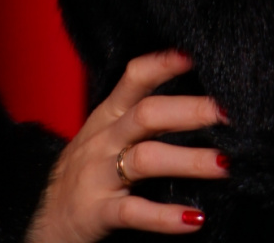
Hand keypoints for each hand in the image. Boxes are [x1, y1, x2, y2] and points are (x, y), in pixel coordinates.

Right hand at [25, 49, 227, 241]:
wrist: (47, 218)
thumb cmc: (90, 169)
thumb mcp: (108, 134)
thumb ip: (142, 117)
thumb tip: (200, 102)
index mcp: (109, 115)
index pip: (134, 78)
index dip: (162, 64)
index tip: (195, 55)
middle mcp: (104, 140)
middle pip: (147, 115)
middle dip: (189, 111)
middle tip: (227, 113)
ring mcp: (99, 175)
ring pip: (145, 160)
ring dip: (189, 160)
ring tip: (224, 163)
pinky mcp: (98, 212)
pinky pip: (133, 211)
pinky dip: (165, 216)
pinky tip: (195, 217)